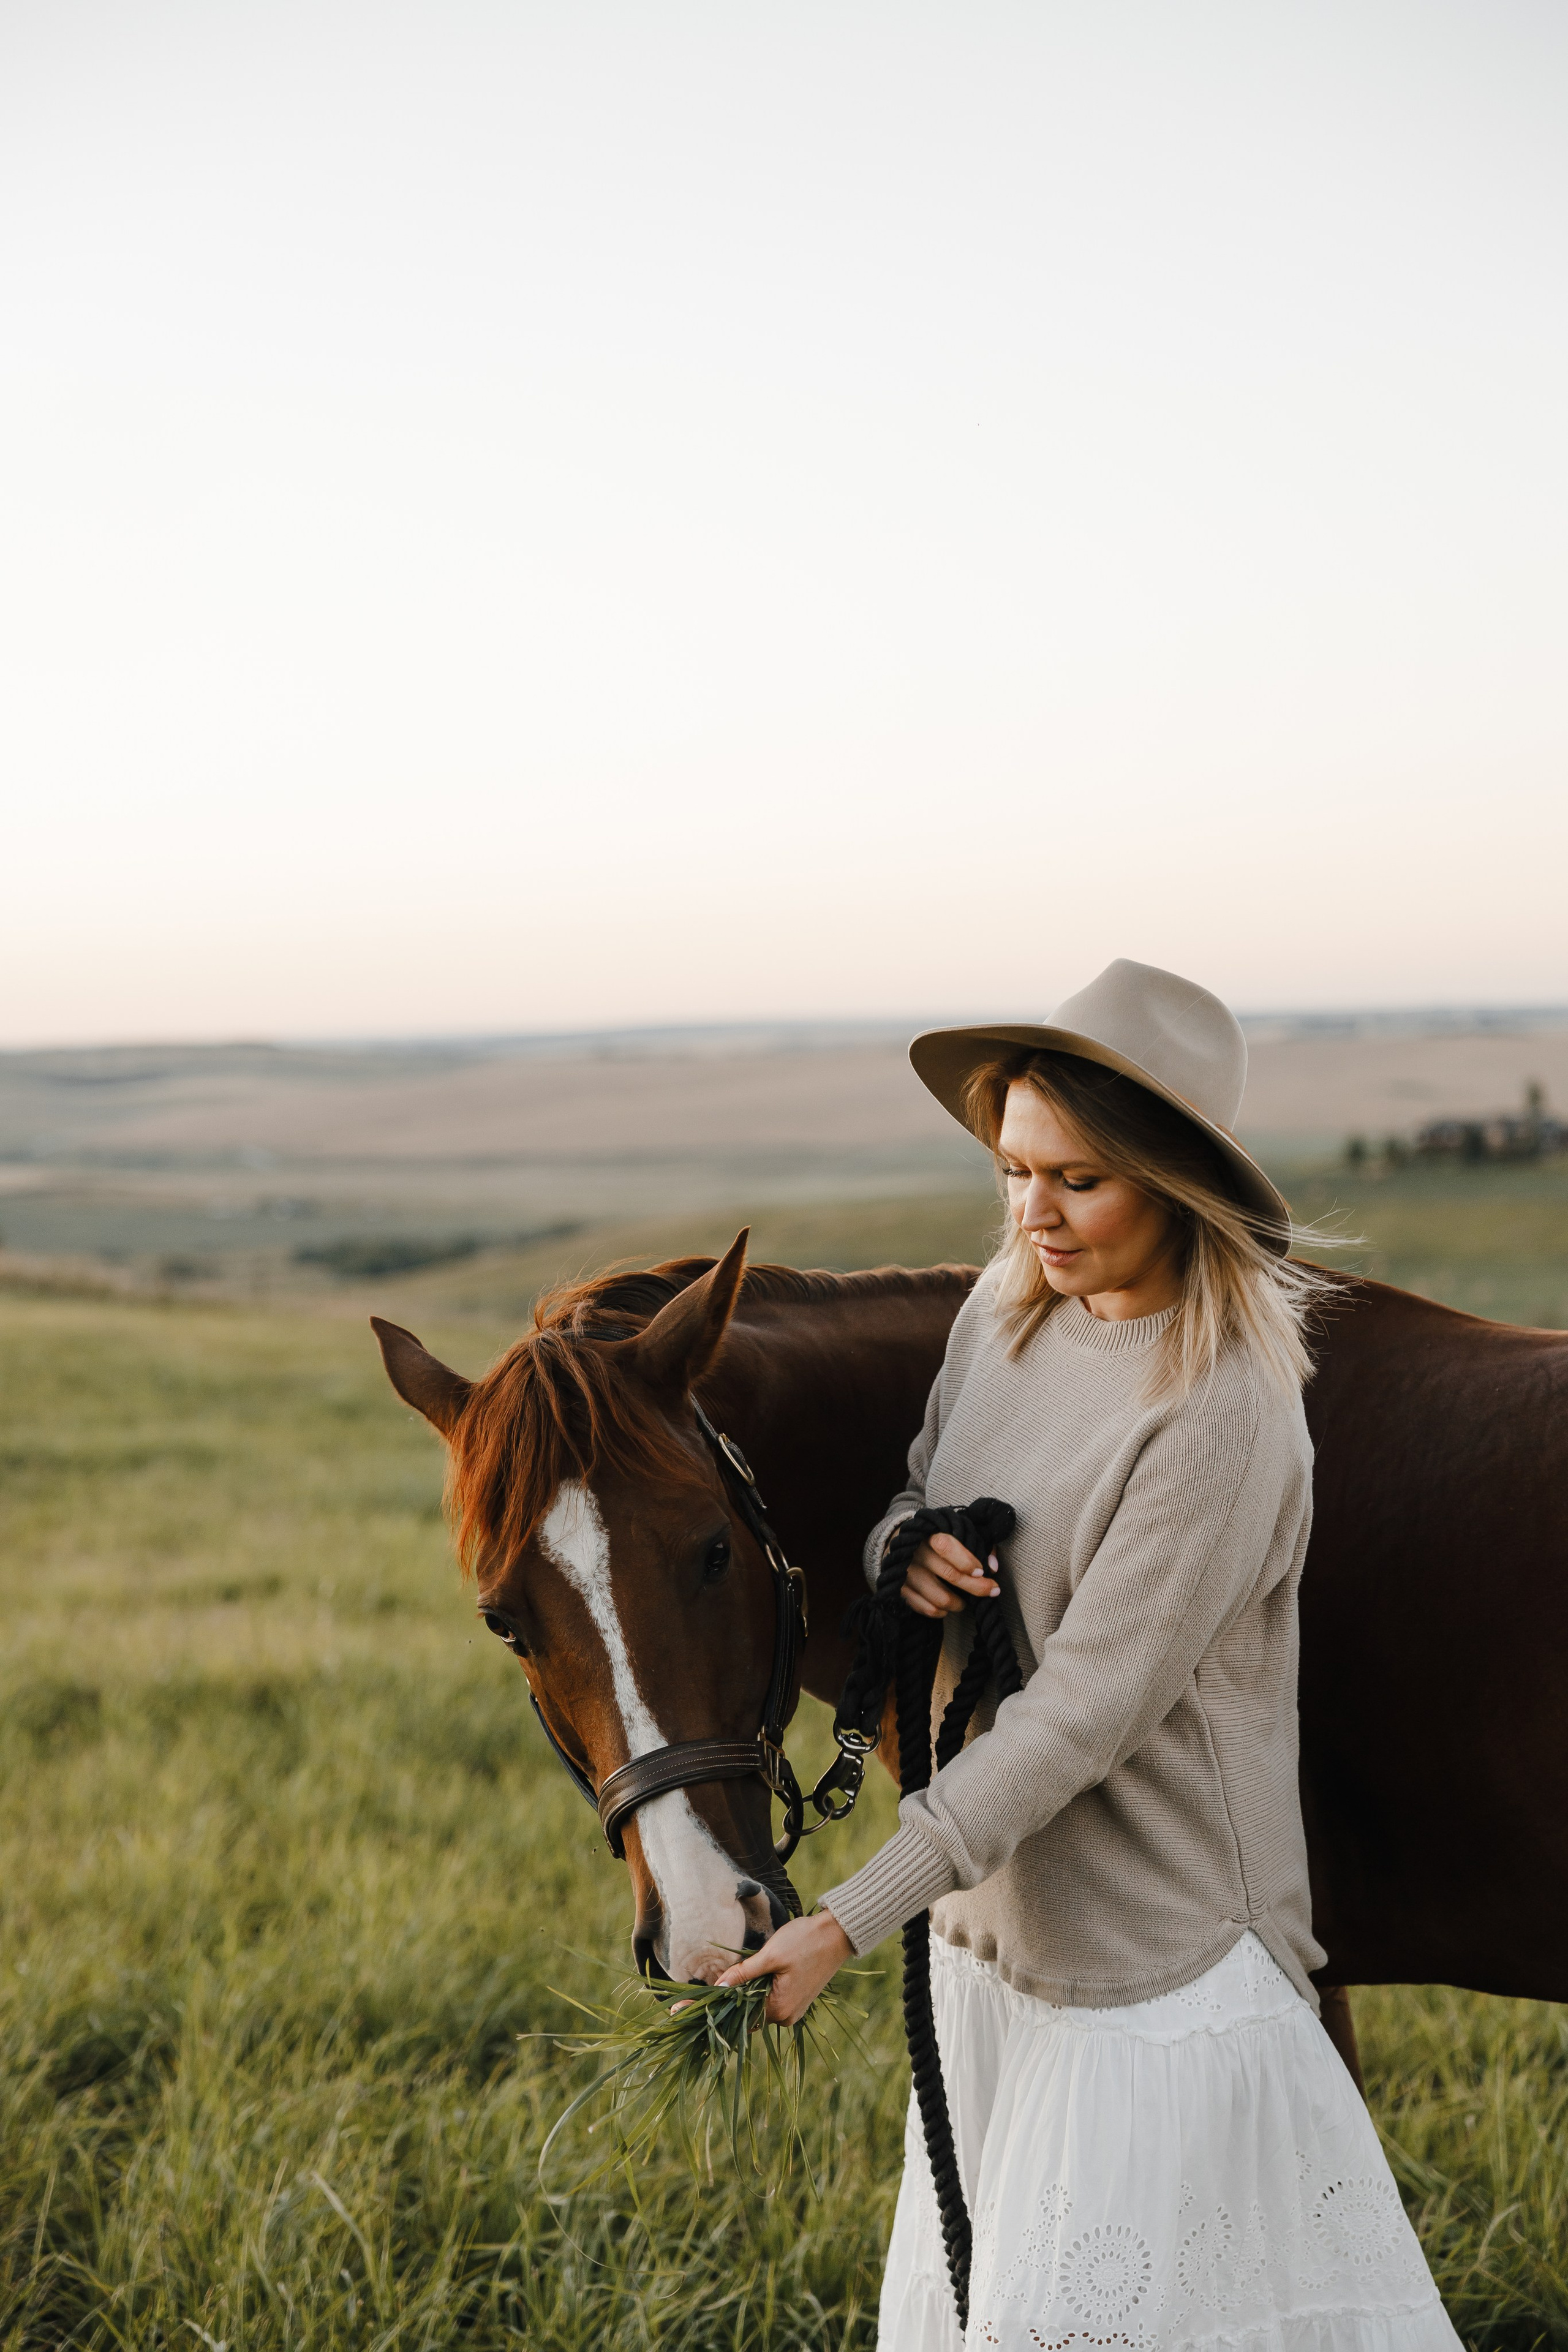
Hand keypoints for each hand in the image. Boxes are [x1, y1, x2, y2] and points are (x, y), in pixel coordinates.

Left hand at [716, 1910, 852, 2024]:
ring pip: (758, 2006)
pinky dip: (758, 1990)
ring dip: (744, 1993)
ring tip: (725, 1979)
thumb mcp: (770, 1955)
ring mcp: (793, 2009)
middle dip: (727, 1999)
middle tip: (703, 1989)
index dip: (713, 2008)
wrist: (838, 1934)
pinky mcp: (797, 1999)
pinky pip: (770, 2000)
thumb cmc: (805, 1941)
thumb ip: (743, 1973)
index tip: (685, 2005)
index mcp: (779, 2010)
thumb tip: (718, 1986)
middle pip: (746, 2013)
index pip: (737, 2016)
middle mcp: (786, 2017)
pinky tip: (749, 1977)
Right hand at [902, 1532, 999, 1618]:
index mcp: (929, 1535)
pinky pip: (929, 1609)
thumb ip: (977, 1545)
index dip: (967, 1560)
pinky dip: (943, 1612)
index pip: (946, 1546)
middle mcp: (916, 1554)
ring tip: (964, 1600)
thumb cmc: (936, 1543)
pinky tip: (947, 1606)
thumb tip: (993, 1567)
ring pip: (942, 1598)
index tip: (982, 1572)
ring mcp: (906, 1575)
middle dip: (977, 1587)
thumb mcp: (955, 1536)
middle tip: (992, 1590)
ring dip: (960, 1603)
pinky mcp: (901, 1592)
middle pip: (951, 1575)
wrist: (902, 1549)